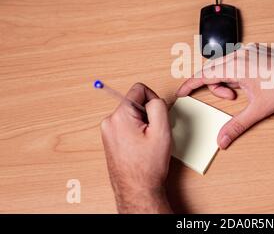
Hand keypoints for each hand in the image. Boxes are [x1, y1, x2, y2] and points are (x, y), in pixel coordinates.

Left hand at [101, 83, 171, 213]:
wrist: (137, 190)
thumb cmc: (148, 166)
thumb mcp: (161, 130)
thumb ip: (159, 106)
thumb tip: (154, 99)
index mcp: (120, 115)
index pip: (139, 89)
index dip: (153, 99)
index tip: (157, 116)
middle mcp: (109, 121)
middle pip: (135, 102)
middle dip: (148, 114)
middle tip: (154, 133)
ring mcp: (108, 131)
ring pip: (132, 114)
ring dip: (143, 124)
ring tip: (147, 142)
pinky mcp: (110, 139)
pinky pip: (127, 125)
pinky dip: (136, 132)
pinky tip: (141, 146)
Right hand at [176, 44, 273, 149]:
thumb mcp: (258, 110)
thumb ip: (237, 125)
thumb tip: (223, 138)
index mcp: (237, 66)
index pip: (205, 74)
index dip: (190, 84)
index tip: (182, 92)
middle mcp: (241, 54)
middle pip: (213, 69)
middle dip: (213, 85)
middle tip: (227, 99)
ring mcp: (249, 51)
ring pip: (224, 64)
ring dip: (225, 80)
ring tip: (239, 93)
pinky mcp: (256, 51)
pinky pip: (235, 60)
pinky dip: (234, 72)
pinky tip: (246, 83)